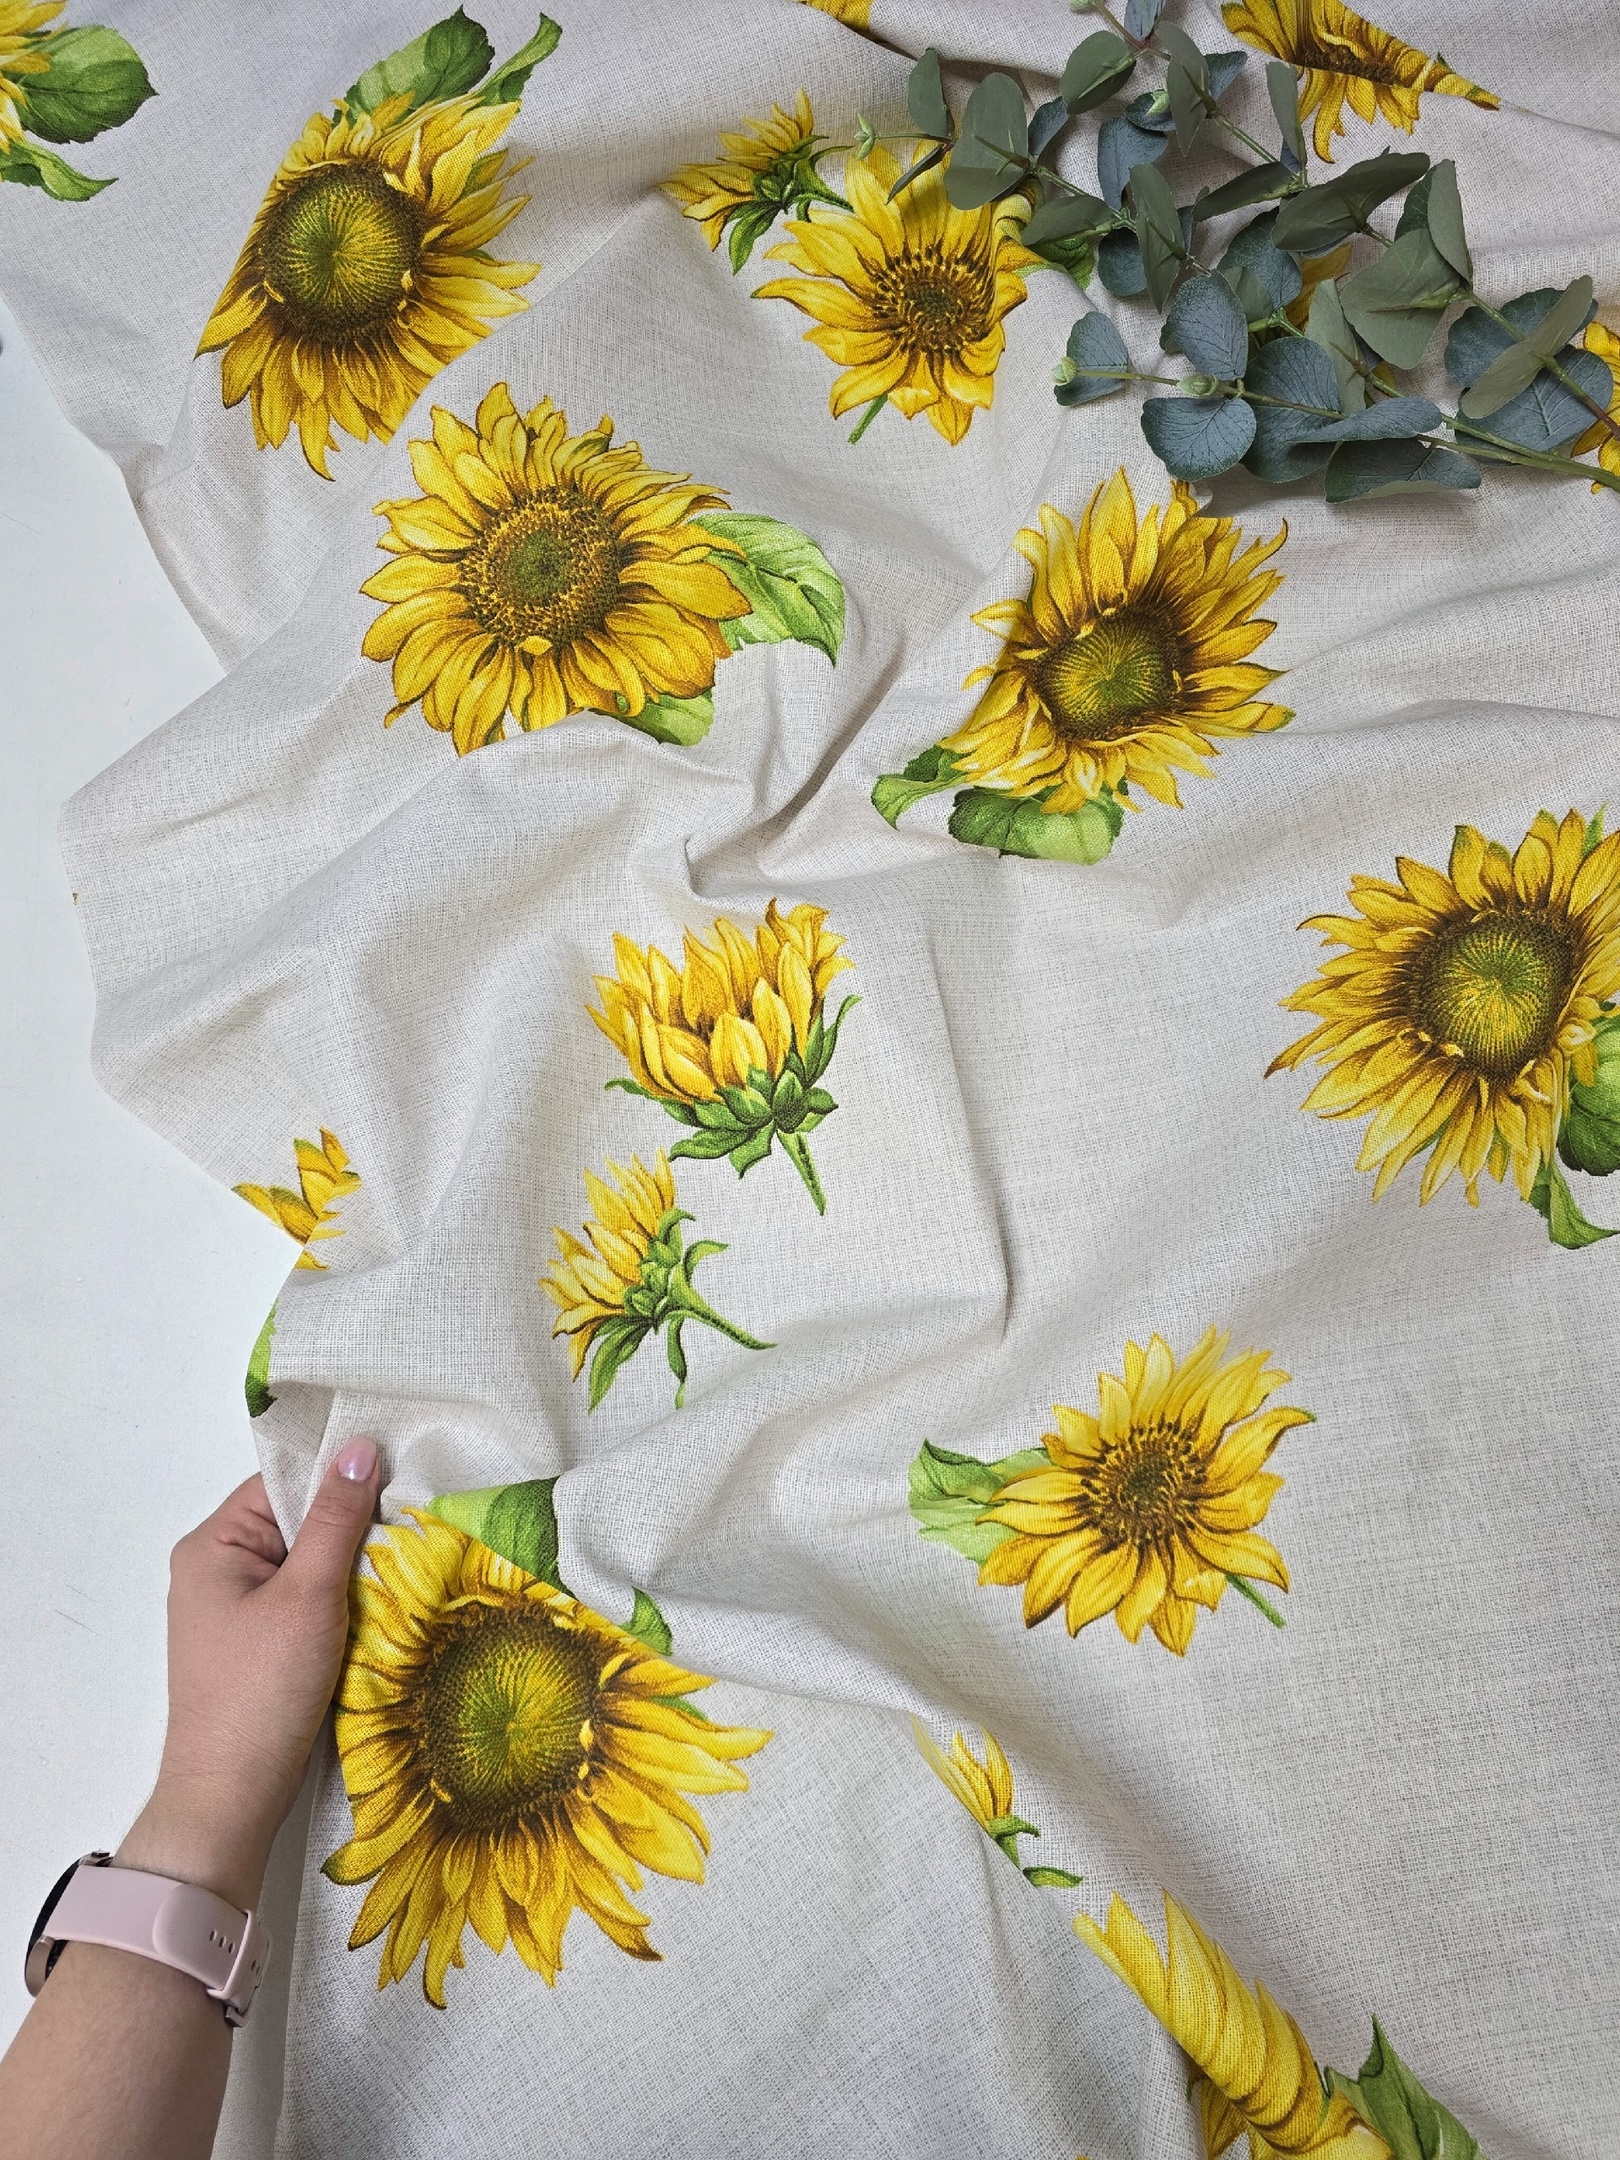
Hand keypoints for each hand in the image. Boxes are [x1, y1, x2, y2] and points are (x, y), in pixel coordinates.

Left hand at [115, 1443, 381, 1910]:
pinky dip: (339, 1603)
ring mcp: (235, 1611)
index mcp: (212, 1545)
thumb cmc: (262, 1690)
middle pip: (296, 1521)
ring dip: (350, 1569)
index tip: (397, 1477)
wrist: (231, 1796)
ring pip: (306, 1564)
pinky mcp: (257, 1646)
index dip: (336, 1478)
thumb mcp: (309, 1594)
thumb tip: (359, 1447)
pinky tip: (375, 1609)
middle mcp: (216, 1570)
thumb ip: (336, 1519)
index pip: (282, 1482)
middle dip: (349, 1526)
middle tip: (407, 1526)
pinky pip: (305, 1601)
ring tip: (398, 1568)